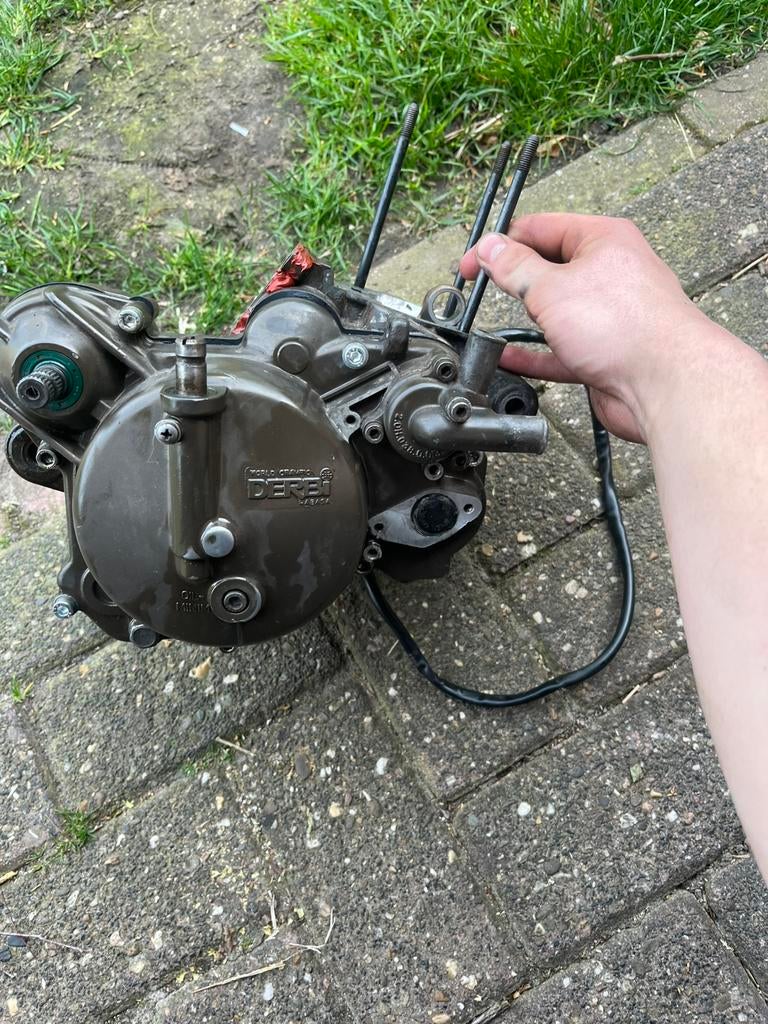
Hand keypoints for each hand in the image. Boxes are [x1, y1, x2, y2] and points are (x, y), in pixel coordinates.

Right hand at [459, 213, 708, 442]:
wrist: (666, 384)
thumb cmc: (626, 328)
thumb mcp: (552, 288)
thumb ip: (515, 269)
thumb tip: (490, 248)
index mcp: (603, 240)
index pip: (541, 228)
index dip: (501, 243)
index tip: (473, 262)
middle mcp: (608, 273)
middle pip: (549, 268)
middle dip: (515, 279)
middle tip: (481, 288)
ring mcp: (607, 315)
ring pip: (555, 311)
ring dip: (524, 318)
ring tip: (492, 321)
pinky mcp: (603, 352)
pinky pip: (559, 349)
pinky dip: (533, 354)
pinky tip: (508, 358)